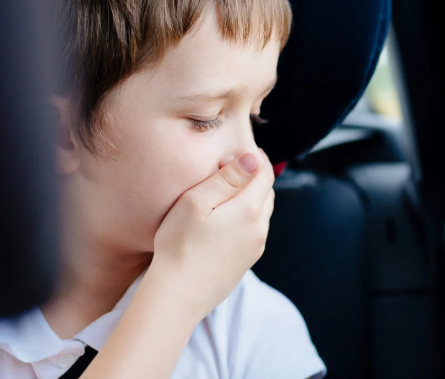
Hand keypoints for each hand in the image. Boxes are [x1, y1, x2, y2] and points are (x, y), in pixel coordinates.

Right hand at [148, 148, 275, 319]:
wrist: (177, 296)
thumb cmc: (180, 245)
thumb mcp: (196, 202)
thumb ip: (226, 178)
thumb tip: (253, 159)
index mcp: (249, 209)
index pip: (265, 173)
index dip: (256, 157)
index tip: (243, 149)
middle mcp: (259, 228)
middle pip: (267, 191)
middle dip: (255, 175)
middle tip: (234, 166)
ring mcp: (255, 247)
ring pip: (262, 212)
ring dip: (252, 197)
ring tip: (230, 191)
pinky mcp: (246, 261)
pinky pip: (255, 231)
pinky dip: (247, 217)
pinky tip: (227, 219)